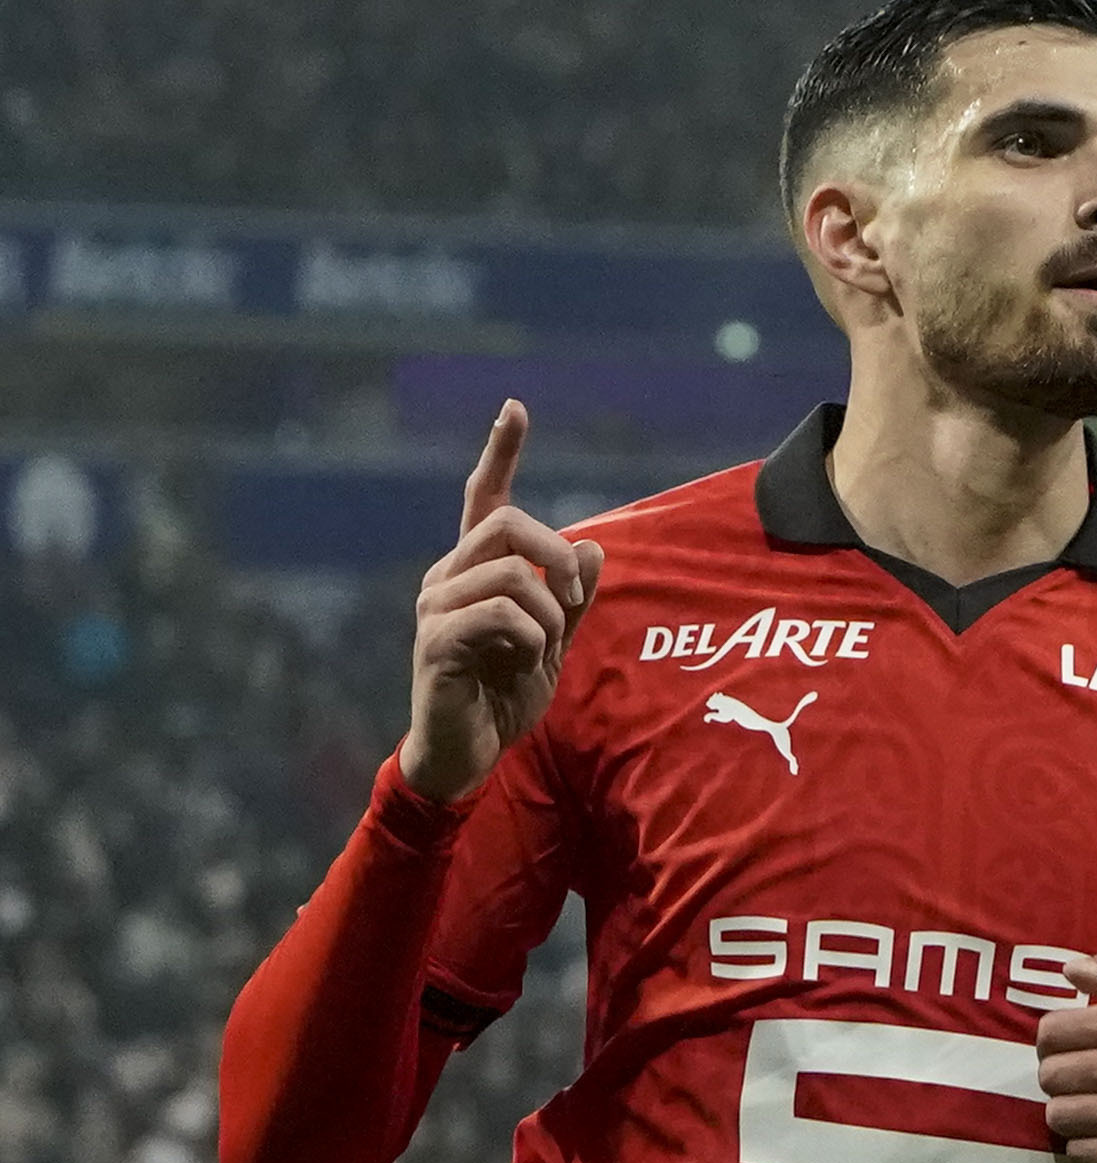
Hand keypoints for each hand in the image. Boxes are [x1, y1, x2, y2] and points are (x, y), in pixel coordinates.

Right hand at [398, 400, 605, 807]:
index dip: (499, 453)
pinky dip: (534, 636)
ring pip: (512, 572)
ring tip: (544, 646)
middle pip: (507, 524)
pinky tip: (523, 662)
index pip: (483, 499)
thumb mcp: (554, 642)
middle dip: (556, 552)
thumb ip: (574, 598)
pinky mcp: (435, 642)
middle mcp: (447, 578)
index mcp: (475, 571)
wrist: (469, 754)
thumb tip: (596, 548)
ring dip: (550, 611)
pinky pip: (503, 614)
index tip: (515, 408)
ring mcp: (435, 608)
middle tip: (575, 596)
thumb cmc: (505, 695)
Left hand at [1036, 951, 1096, 1162]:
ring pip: (1064, 1115)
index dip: (1049, 1043)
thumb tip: (1072, 967)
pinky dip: (1082, 1148)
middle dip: (1054, 1083)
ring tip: (1081, 1113)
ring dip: (1065, 1117)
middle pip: (1054, 1075)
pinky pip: (1084, 1151)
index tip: (1063, 1049)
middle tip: (1072, 1085)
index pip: (1056, 1030)